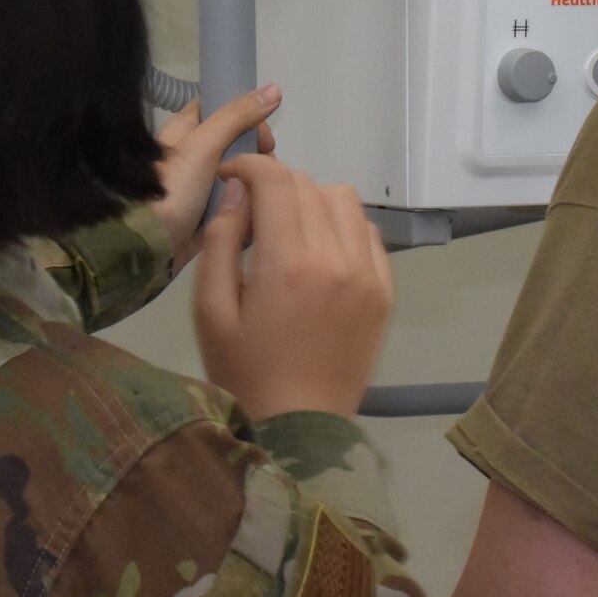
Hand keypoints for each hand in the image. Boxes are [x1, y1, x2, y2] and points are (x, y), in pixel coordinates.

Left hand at [153, 86, 279, 272]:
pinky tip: (256, 213)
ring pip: (239, 175)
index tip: (264, 138)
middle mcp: (191, 154)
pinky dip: (247, 206)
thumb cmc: (171, 190)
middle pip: (236, 144)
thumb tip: (274, 89)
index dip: (247, 117)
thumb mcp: (203, 147)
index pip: (221, 108)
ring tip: (261, 196)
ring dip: (254, 184)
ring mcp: (199, 185)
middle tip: (264, 172)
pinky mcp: (206, 212)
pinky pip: (235, 202)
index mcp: (184, 130)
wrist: (147, 247)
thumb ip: (237, 118)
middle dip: (256, 157)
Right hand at [194, 154, 392, 420]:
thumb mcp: (211, 311)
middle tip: (252, 215)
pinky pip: (368, 233)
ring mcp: (368, 274)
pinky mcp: (385, 290)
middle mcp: (336, 259)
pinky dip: (342, 228)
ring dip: (312, 201)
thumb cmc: (245, 372)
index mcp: (288, 264)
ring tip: (289, 232)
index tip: (230, 177)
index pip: (276, 181)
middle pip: (308, 184)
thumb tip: (238, 192)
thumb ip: (221, 242)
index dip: (248, 167)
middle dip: (274, 185)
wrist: (301, 429)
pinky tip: (320, 255)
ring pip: (344, 200)